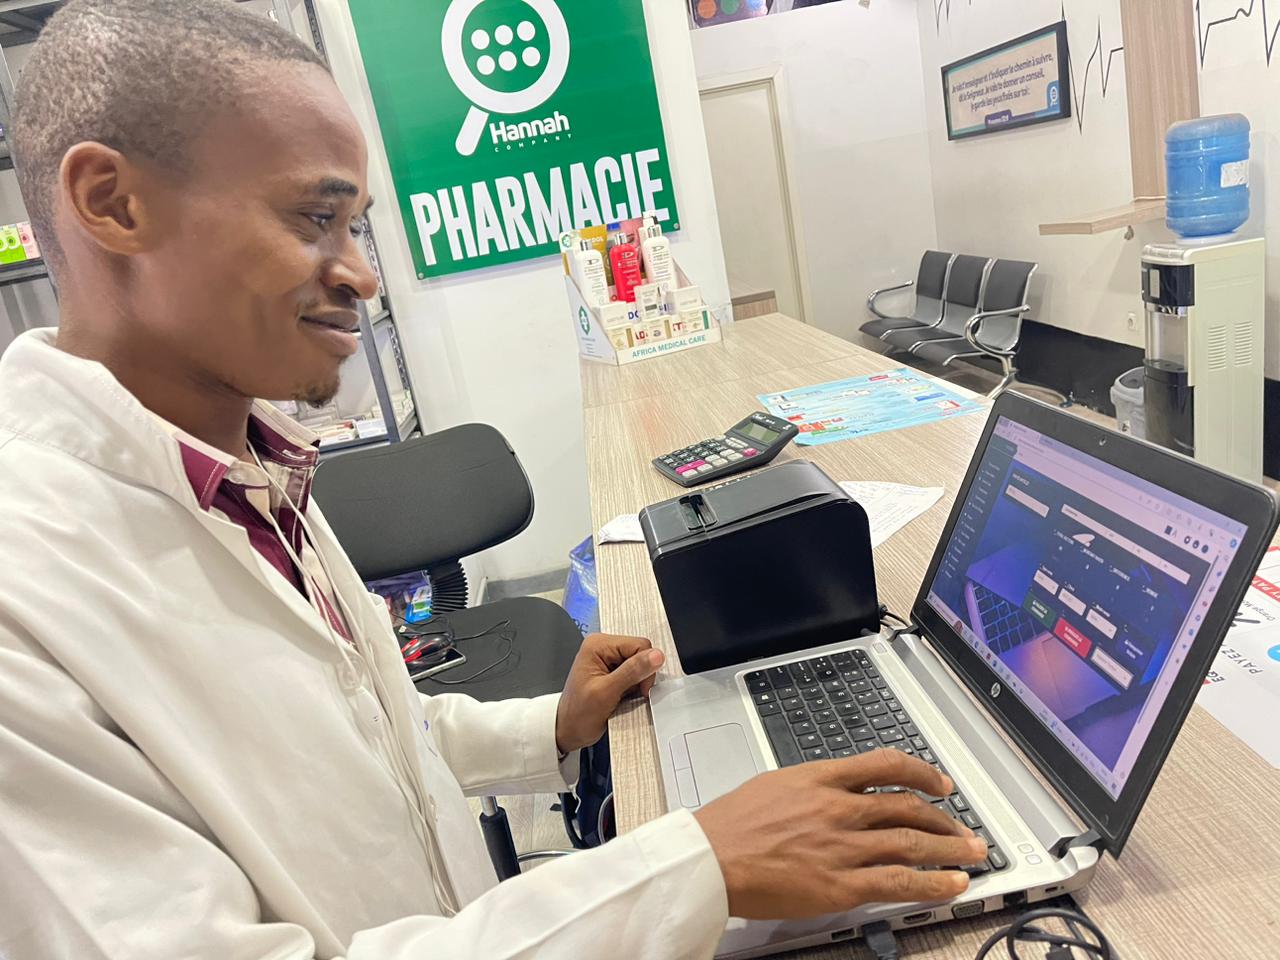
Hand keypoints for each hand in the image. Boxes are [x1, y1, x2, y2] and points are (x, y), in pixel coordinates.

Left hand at [555, 633, 663, 753]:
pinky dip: (634, 687)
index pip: (640, 645)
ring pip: (641, 665)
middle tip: (627, 693)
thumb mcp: (606, 692)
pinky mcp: (613, 671)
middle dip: (641, 676)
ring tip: (622, 696)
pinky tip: (623, 696)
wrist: (568, 731)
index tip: (639, 688)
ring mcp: (608, 659)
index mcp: (598, 644)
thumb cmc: (578, 714)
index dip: (646, 667)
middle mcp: (603, 647)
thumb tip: (655, 656)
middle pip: (642, 654)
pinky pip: (635, 674)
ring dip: (637, 683)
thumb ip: (632, 671)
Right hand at [694, 750, 985, 918]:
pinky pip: (898, 882)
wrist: (708, 858)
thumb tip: (838, 793)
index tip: (938, 784)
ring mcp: (842, 846)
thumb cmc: (730, 825)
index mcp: (820, 778)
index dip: (920, 772)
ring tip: (973, 854)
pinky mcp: (840, 885)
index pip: (884, 765)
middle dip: (943, 818)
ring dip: (949, 848)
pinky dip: (932, 883)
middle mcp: (838, 808)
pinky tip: (953, 885)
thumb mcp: (775, 785)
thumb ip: (812, 789)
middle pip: (906, 806)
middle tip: (963, 827)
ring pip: (911, 842)